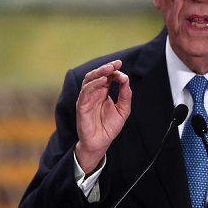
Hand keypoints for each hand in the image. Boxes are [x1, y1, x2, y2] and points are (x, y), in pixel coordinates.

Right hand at [74, 60, 132, 174]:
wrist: (100, 143)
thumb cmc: (109, 127)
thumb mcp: (123, 110)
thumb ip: (125, 95)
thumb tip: (125, 79)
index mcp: (103, 92)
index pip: (107, 77)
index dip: (113, 70)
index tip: (121, 66)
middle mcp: (93, 93)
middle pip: (97, 75)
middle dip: (106, 67)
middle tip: (116, 64)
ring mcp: (86, 98)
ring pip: (89, 80)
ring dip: (99, 73)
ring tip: (109, 69)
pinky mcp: (81, 105)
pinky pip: (85, 92)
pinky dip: (93, 84)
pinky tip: (102, 80)